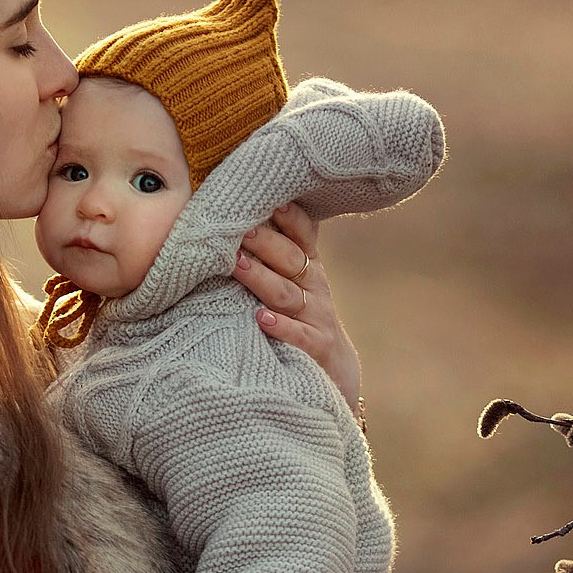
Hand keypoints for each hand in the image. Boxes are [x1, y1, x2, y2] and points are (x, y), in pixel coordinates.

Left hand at [233, 203, 364, 414]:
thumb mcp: (299, 284)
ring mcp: (317, 319)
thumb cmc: (304, 320)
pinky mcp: (317, 349)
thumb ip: (280, 254)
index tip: (272, 200)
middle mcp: (315, 289)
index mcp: (309, 269)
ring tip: (236, 263)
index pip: (303, 236)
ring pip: (286, 295)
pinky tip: (261, 318)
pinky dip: (281, 327)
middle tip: (239, 227)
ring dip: (261, 278)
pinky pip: (299, 336)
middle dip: (265, 241)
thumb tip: (246, 218)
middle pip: (290, 260)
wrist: (336, 372)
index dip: (290, 218)